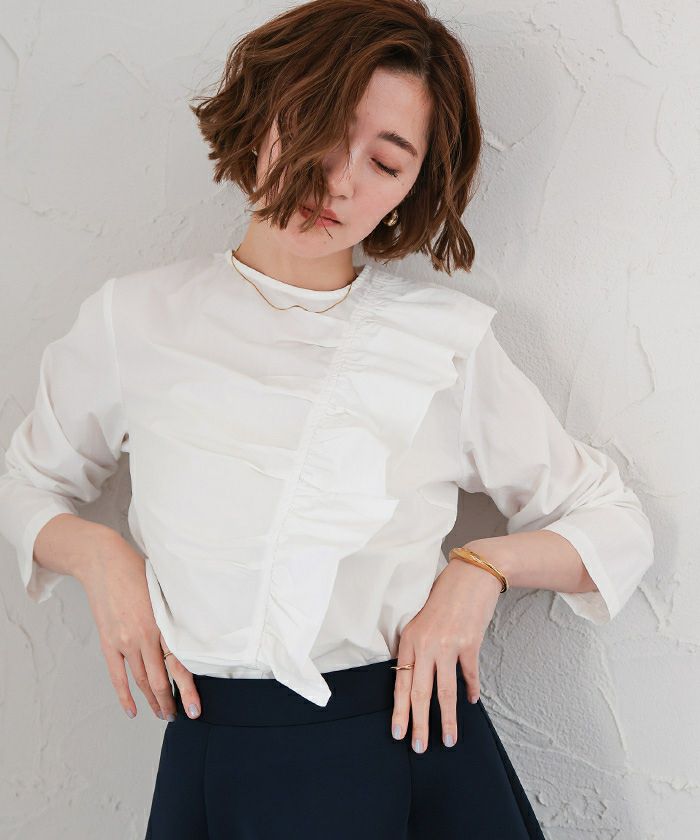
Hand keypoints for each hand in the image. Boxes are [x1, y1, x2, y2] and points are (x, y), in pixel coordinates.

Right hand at [76, 533, 201, 722]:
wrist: (103, 561)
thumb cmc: (138, 570)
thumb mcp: (165, 589)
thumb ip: (176, 613)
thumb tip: (194, 630)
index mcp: (163, 622)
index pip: (180, 664)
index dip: (187, 689)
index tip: (195, 707)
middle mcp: (145, 635)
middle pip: (160, 678)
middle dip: (171, 701)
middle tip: (181, 717)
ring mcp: (124, 641)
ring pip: (142, 680)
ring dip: (153, 700)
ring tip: (162, 714)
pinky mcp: (108, 642)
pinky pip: (117, 676)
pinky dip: (125, 695)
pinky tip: (133, 710)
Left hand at [390, 553, 503, 751]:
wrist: (471, 576)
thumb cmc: (444, 597)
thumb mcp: (420, 621)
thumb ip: (417, 648)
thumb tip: (414, 677)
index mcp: (409, 639)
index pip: (400, 682)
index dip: (399, 710)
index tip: (398, 733)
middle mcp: (425, 644)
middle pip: (420, 693)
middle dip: (419, 724)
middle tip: (419, 748)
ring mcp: (447, 644)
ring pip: (445, 691)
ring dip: (446, 718)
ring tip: (449, 739)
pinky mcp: (469, 642)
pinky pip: (469, 674)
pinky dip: (471, 690)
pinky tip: (472, 701)